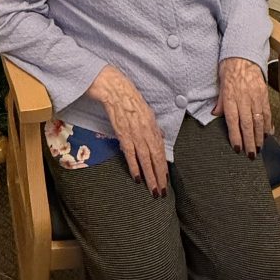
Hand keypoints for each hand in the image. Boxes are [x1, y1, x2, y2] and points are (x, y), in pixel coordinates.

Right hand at [86, 65, 167, 195]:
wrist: (113, 87)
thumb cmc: (128, 97)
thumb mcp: (145, 110)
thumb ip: (151, 125)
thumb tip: (159, 137)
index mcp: (152, 124)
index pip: (160, 149)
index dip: (163, 166)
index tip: (165, 180)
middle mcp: (146, 129)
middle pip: (155, 157)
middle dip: (159, 176)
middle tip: (162, 192)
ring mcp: (135, 132)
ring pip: (145, 158)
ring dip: (150, 175)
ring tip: (153, 190)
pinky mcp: (122, 132)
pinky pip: (130, 153)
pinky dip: (134, 166)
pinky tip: (137, 178)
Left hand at [212, 57, 271, 156]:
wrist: (243, 54)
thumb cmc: (229, 68)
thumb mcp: (219, 83)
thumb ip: (219, 101)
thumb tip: (215, 114)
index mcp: (230, 96)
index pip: (232, 121)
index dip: (235, 136)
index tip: (237, 148)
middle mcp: (243, 98)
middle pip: (247, 124)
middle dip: (249, 142)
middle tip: (251, 155)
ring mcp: (255, 96)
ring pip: (259, 121)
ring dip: (259, 137)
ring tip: (259, 148)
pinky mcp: (264, 94)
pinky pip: (267, 112)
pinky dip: (268, 124)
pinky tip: (267, 134)